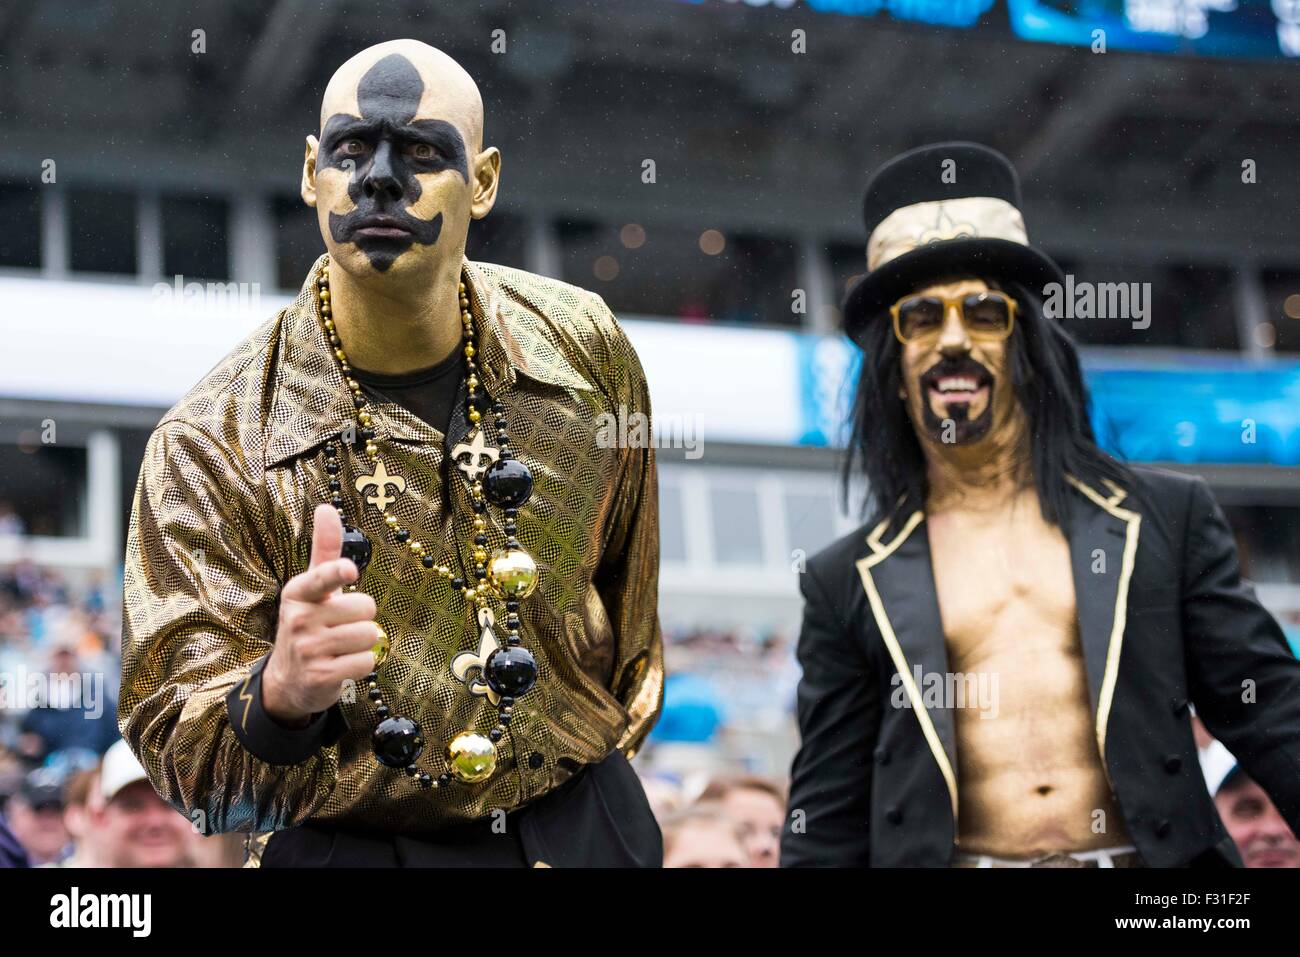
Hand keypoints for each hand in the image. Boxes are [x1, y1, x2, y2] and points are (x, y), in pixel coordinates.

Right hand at [262, 504, 378, 726]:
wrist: (288, 679)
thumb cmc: (310, 623)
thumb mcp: (313, 587)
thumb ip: (324, 549)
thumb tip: (326, 507)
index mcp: (298, 592)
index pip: (322, 578)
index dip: (338, 574)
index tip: (348, 571)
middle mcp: (299, 619)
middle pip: (366, 607)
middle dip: (362, 617)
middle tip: (341, 626)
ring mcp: (308, 650)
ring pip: (369, 635)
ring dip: (364, 642)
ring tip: (342, 646)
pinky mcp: (321, 676)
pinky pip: (366, 662)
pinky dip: (363, 664)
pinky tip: (343, 664)